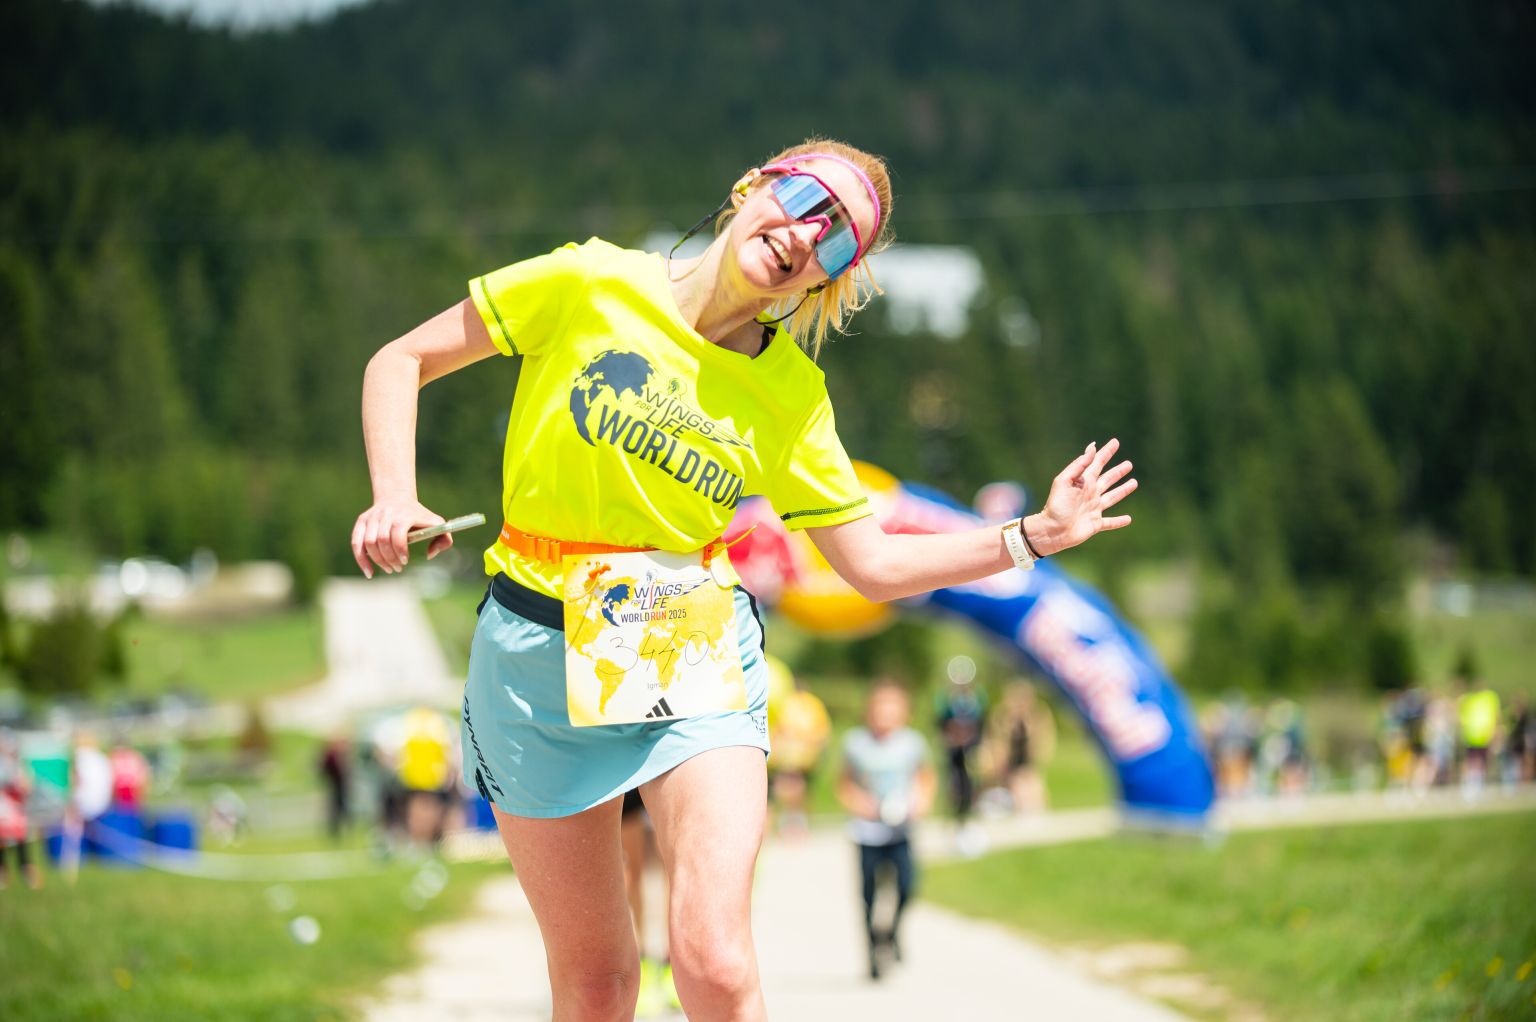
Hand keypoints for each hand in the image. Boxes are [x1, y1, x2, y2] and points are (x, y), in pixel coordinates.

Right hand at [350, 499, 451, 577]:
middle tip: (398, 568)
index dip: (400, 549)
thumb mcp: (437, 524)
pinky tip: (369, 573)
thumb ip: (443, 540)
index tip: (406, 561)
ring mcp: (372, 517)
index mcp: (404, 514)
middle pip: (381, 540)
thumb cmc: (419, 517)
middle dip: (389, 558)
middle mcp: (386, 514)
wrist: (397, 498)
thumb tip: (429, 555)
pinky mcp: (362, 521)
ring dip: (378, 560)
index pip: (398, 532)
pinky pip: (356, 543)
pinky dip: (361, 559)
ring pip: (368, 543)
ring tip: (388, 568)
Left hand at [1025, 438, 1136, 555]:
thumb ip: (1079, 465)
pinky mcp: (1096, 524)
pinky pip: (1110, 522)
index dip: (1106, 452)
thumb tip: (1092, 447)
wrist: (1052, 530)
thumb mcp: (1064, 481)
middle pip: (1108, 479)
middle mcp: (1090, 494)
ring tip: (1134, 483)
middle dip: (1118, 472)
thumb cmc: (1056, 505)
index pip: (1097, 463)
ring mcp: (1094, 509)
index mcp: (1083, 482)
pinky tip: (1129, 519)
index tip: (1115, 442)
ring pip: (1112, 497)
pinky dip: (1119, 521)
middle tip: (1129, 463)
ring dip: (1123, 490)